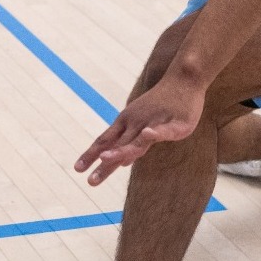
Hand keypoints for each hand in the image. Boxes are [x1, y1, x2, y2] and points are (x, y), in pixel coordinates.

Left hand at [74, 76, 205, 184]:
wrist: (183, 79)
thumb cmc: (161, 102)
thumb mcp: (141, 122)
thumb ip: (132, 144)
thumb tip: (121, 164)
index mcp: (126, 123)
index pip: (104, 141)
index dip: (91, 155)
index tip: (77, 169)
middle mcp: (136, 123)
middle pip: (118, 146)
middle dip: (104, 163)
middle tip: (90, 181)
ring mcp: (154, 122)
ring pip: (137, 140)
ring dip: (122, 150)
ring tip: (106, 159)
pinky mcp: (176, 123)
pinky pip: (164, 130)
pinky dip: (155, 133)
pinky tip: (147, 134)